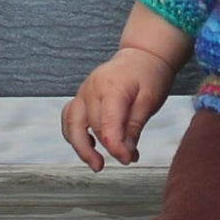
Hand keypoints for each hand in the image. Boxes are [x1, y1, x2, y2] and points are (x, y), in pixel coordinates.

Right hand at [62, 47, 175, 171]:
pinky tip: (90, 146)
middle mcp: (92, 89)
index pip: (107, 125)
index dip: (116, 147)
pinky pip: (69, 118)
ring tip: (98, 165)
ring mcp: (83, 92)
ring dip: (81, 147)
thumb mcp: (150, 100)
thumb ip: (135, 127)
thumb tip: (126, 154)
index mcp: (112, 88)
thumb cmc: (148, 76)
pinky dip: (74, 135)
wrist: (141, 55)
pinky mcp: (81, 97)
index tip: (128, 159)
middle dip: (108, 148)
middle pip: (92, 127)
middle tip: (128, 159)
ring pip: (72, 124)